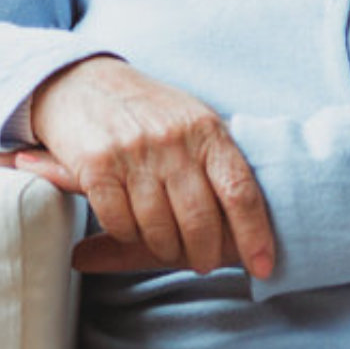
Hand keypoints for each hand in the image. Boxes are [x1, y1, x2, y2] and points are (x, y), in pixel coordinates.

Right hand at [16, 56, 273, 277]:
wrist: (85, 83)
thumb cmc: (150, 112)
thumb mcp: (193, 122)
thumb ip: (216, 160)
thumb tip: (250, 217)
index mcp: (208, 131)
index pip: (241, 190)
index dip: (255, 233)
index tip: (263, 265)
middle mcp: (175, 141)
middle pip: (200, 218)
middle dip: (206, 252)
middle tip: (205, 263)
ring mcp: (135, 153)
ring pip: (159, 228)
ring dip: (166, 249)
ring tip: (169, 249)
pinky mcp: (97, 167)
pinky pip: (119, 223)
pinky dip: (128, 236)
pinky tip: (133, 229)